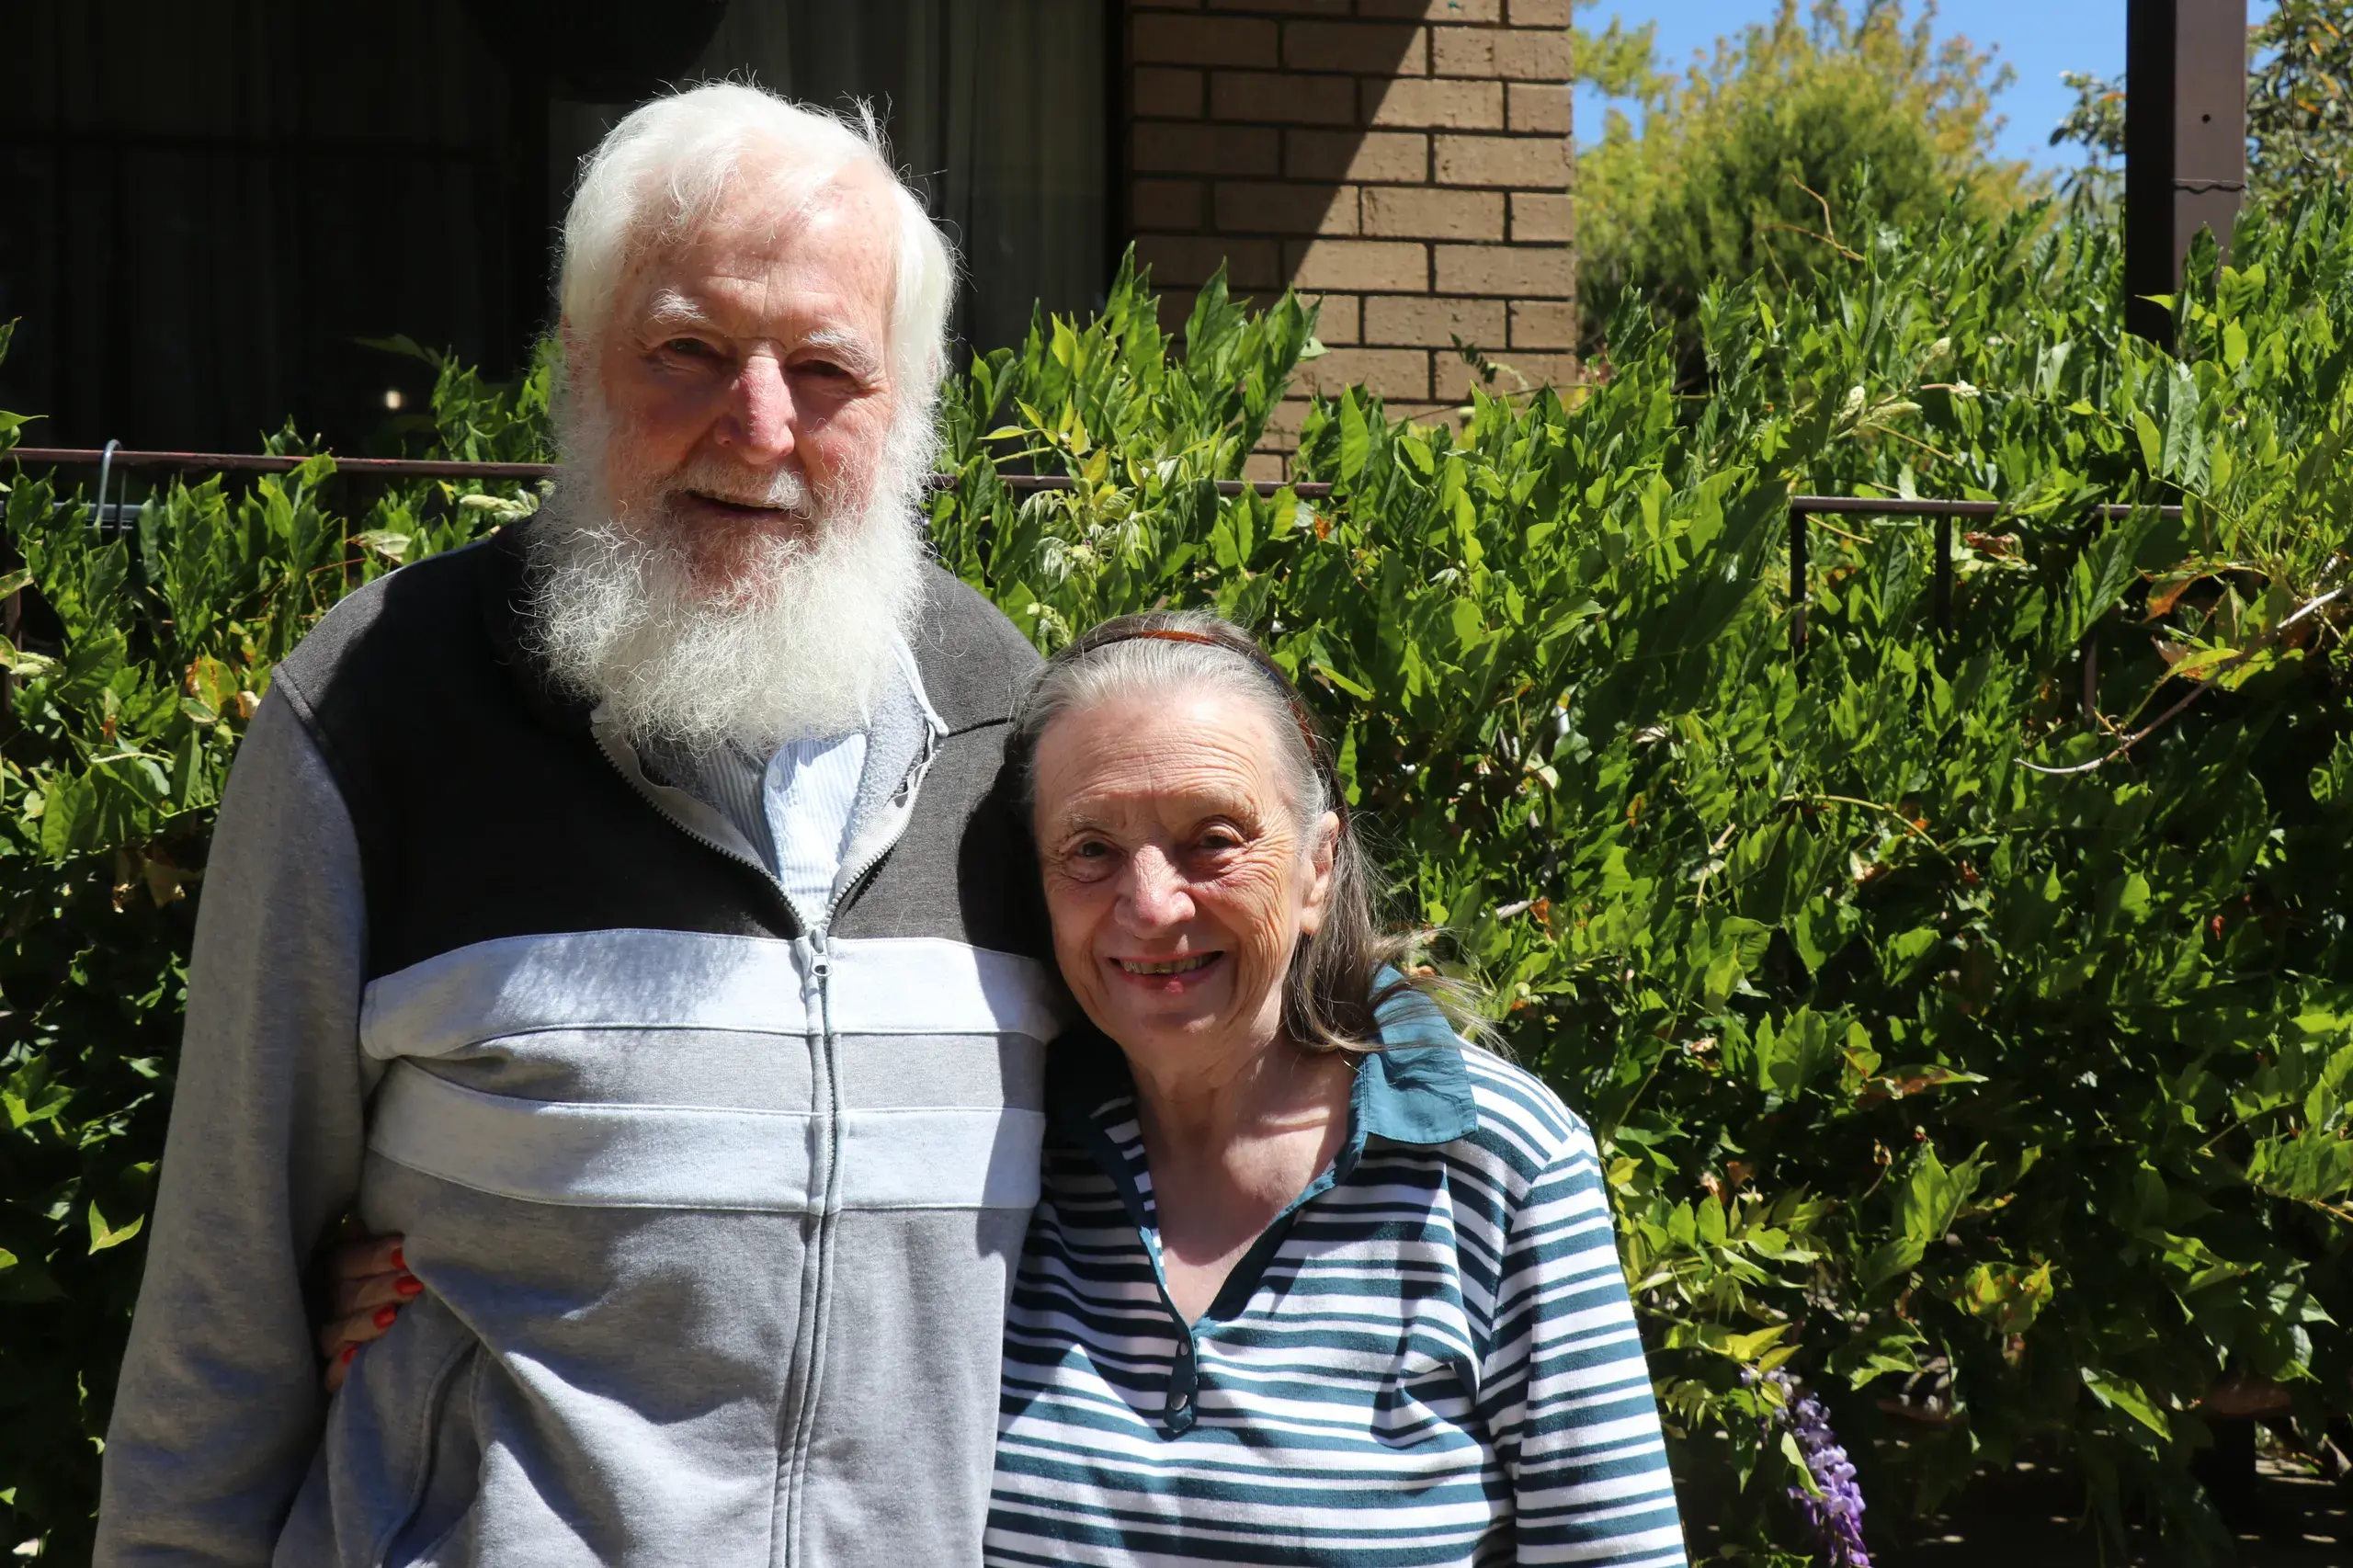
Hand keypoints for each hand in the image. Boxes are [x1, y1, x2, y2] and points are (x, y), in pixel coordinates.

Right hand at [319, 1230, 416, 1392]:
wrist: (411, 1338)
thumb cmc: (401, 1282)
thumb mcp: (392, 1259)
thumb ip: (374, 1243)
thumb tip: (358, 1225)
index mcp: (336, 1272)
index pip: (345, 1261)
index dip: (373, 1257)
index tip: (404, 1253)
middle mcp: (328, 1305)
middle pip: (345, 1296)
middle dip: (381, 1289)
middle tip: (414, 1285)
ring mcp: (331, 1340)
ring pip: (336, 1332)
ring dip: (364, 1323)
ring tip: (392, 1316)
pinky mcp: (336, 1374)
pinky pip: (331, 1374)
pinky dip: (341, 1367)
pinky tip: (354, 1356)